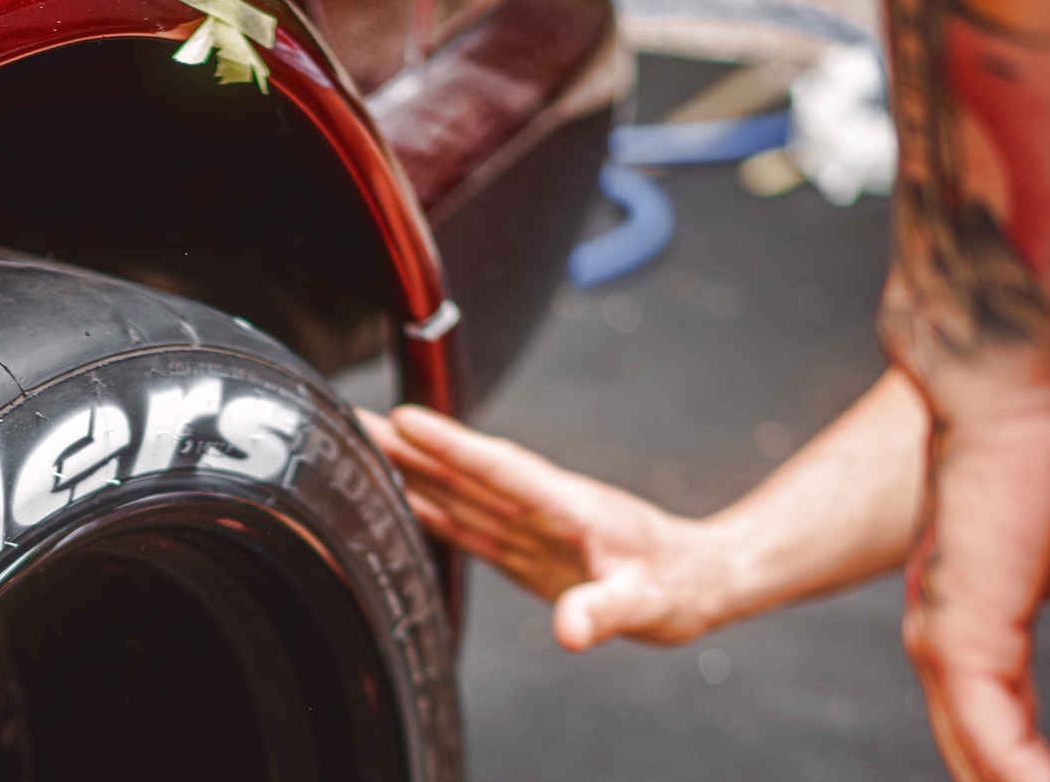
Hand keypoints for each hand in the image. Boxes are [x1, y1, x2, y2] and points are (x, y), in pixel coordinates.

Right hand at [359, 405, 729, 650]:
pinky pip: (467, 522)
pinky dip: (429, 507)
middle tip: (352, 418)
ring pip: (458, 490)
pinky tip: (397, 496)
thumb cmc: (678, 586)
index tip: (405, 419)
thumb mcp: (648, 602)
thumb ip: (605, 610)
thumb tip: (569, 631)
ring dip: (409, 467)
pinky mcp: (521, 546)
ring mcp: (527, 523)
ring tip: (357, 444)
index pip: (500, 469)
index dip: (452, 445)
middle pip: (463, 470)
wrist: (696, 580)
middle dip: (409, 444)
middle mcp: (539, 507)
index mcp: (567, 506)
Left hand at [901, 368, 1049, 781]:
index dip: (1036, 773)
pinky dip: (1019, 774)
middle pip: (988, 753)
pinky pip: (989, 725)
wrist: (1030, 373)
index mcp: (986, 619)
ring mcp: (945, 628)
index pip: (1012, 732)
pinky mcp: (957, 617)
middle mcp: (951, 632)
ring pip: (982, 753)